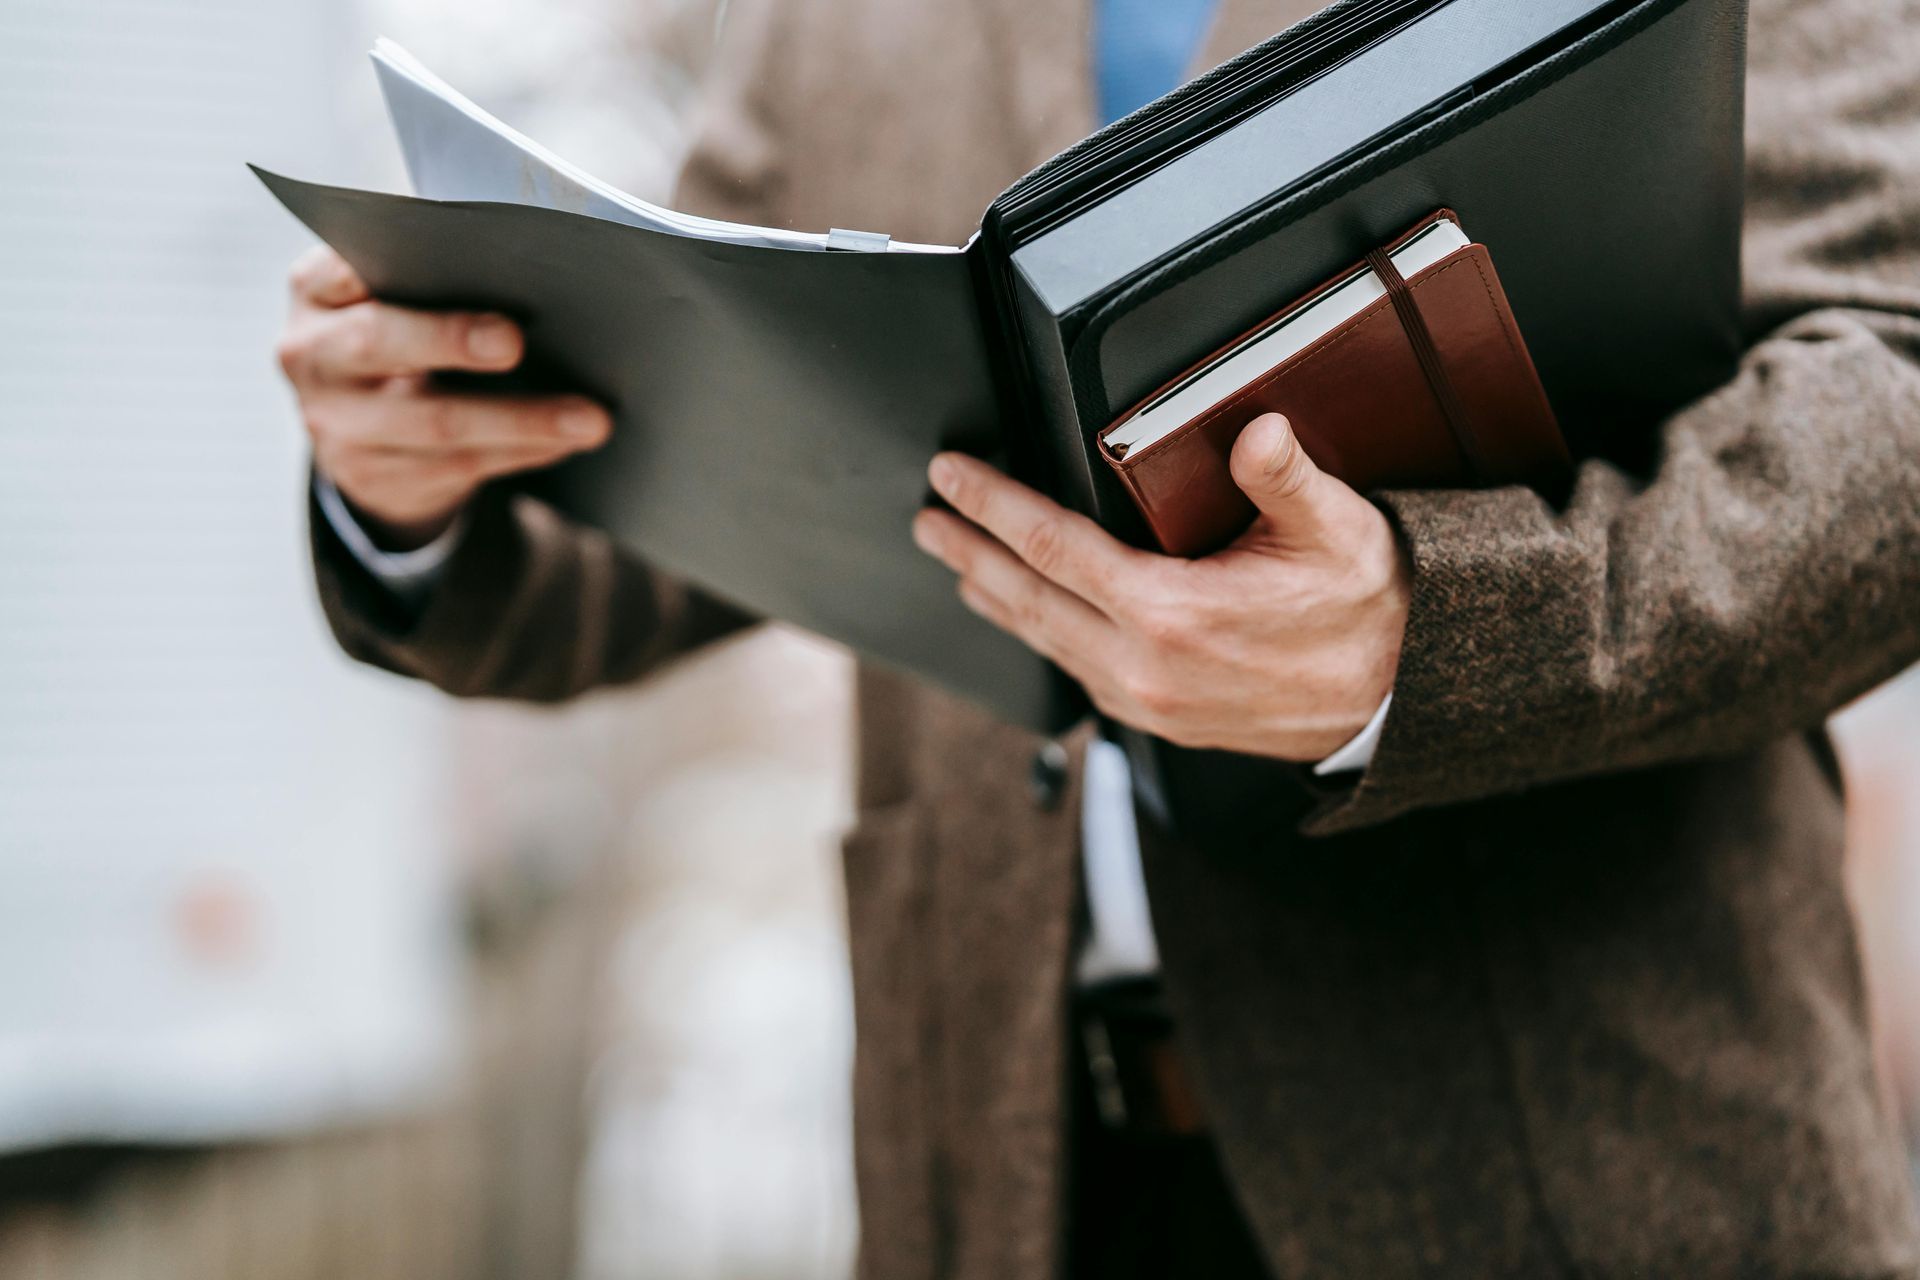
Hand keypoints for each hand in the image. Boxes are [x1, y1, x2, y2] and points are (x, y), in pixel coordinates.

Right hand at [275, 246, 611, 547]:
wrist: (359, 428)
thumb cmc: (401, 332)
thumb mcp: (392, 298)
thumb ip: (432, 277)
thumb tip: (530, 269)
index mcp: (315, 293)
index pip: (339, 270)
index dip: (389, 261)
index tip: (453, 263)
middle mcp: (313, 357)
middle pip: (380, 343)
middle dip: (452, 341)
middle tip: (518, 343)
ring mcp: (339, 426)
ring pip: (437, 423)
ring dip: (522, 420)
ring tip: (589, 418)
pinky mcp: (376, 478)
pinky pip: (462, 466)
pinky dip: (523, 452)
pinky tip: (566, 441)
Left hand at [912, 413, 1408, 761]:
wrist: (1400, 697)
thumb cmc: (1368, 609)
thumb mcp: (1337, 529)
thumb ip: (1285, 477)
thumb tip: (1257, 431)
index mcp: (1172, 615)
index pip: (1052, 548)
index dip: (993, 506)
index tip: (951, 477)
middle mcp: (1145, 667)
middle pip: (1026, 600)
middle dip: (969, 553)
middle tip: (927, 519)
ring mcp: (1147, 702)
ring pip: (1045, 642)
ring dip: (995, 599)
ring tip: (958, 565)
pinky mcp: (1159, 720)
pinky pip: (1077, 672)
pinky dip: (1041, 636)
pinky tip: (1028, 618)